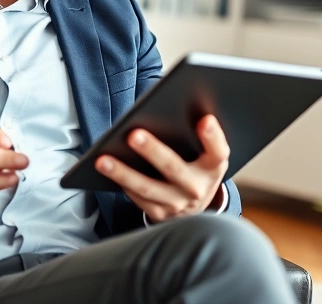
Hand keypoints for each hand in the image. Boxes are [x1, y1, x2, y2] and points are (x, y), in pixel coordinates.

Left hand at [96, 114, 228, 222]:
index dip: (213, 137)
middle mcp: (198, 188)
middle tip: (133, 134)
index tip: (204, 119)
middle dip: (153, 151)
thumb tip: (166, 106)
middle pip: (174, 168)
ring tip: (103, 159)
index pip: (218, 152)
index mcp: (213, 167)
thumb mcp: (204, 153)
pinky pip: (137, 199)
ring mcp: (178, 204)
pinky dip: (121, 183)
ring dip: (123, 173)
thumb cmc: (195, 166)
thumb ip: (194, 136)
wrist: (195, 206)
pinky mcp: (160, 214)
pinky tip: (106, 170)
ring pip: (147, 188)